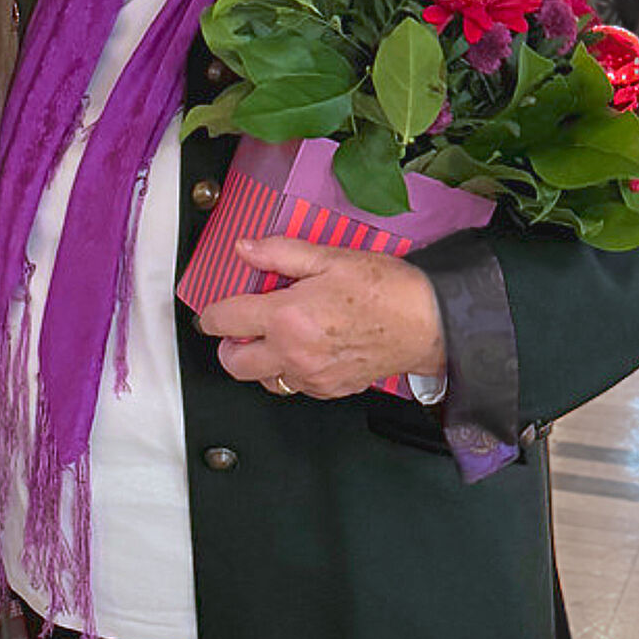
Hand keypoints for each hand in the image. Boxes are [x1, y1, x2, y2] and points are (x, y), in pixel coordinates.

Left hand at [196, 237, 446, 398]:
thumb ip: (280, 253)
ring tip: (274, 340)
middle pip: (234, 363)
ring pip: (263, 380)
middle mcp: (294, 353)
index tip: (212, 312)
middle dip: (228, 346)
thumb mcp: (330, 258)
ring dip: (260, 362)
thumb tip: (246, 249)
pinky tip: (304, 350)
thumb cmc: (387, 290)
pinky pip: (295, 387)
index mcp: (287, 317)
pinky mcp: (329, 389)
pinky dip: (291, 372)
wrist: (428, 323)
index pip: (224, 321)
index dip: (210, 315)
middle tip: (239, 330)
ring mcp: (311, 376)